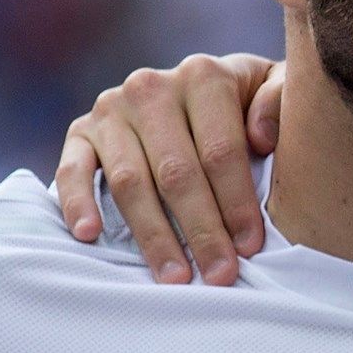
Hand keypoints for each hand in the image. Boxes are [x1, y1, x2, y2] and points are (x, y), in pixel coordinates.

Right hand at [56, 54, 284, 285]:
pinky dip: (77, 203)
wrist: (200, 87)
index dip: (236, 202)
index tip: (250, 246)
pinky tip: (90, 235)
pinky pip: (72, 171)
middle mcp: (152, 88)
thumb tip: (261, 137)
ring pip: (130, 181)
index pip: (220, 150)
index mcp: (204, 76)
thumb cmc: (249, 101)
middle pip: (176, 172)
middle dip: (201, 230)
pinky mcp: (80, 130)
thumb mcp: (275, 87)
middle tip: (219, 274)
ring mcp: (112, 109)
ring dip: (153, 235)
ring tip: (174, 276)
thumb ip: (280, 100)